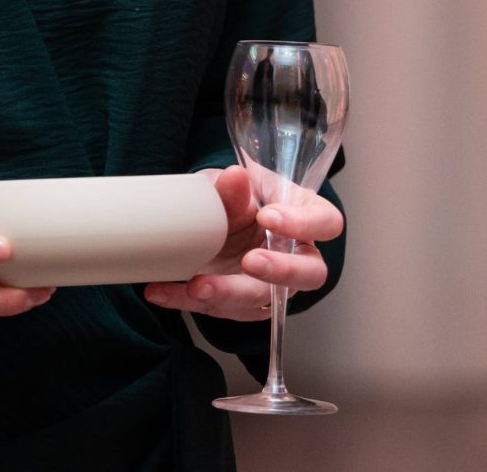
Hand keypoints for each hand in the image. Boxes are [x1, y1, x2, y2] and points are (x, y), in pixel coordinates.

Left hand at [141, 167, 341, 320]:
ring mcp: (269, 286)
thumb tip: (234, 178)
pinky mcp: (237, 304)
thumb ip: (233, 188)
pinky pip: (217, 309)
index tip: (268, 216)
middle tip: (250, 262)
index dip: (304, 224)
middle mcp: (296, 257)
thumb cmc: (234, 197)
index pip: (326, 222)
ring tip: (195, 286)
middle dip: (279, 271)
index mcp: (305, 218)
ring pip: (261, 301)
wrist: (209, 215)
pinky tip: (160, 291)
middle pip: (308, 274)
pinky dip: (184, 300)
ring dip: (227, 295)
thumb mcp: (231, 185)